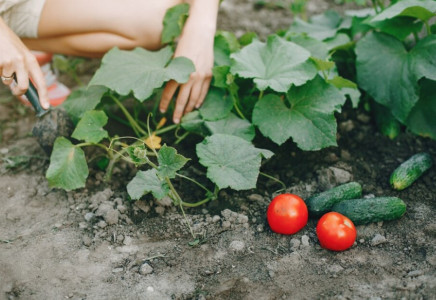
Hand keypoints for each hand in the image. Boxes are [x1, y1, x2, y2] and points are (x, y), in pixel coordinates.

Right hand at [0, 18, 48, 108]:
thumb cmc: (9, 44)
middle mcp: (22, 61)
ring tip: (4, 62)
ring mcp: (10, 62)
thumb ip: (25, 72)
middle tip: (15, 91)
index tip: (46, 107)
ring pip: (7, 81)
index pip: (41, 81)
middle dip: (18, 92)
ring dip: (4, 76)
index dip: (44, 96)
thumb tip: (24, 92)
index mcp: (32, 60)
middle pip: (23, 87)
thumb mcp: (22, 56)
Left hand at [159, 0, 218, 123]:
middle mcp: (189, 77)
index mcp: (178, 72)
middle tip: (174, 121)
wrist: (200, 33)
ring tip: (184, 116)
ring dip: (188, 109)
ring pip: (194, 99)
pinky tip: (195, 106)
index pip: (169, 92)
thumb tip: (167, 84)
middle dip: (177, 112)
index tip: (161, 110)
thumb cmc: (184, 42)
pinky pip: (203, 92)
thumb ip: (172, 72)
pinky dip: (199, 100)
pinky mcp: (208, 75)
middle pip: (182, 100)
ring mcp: (201, 77)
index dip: (164, 103)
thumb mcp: (174, 57)